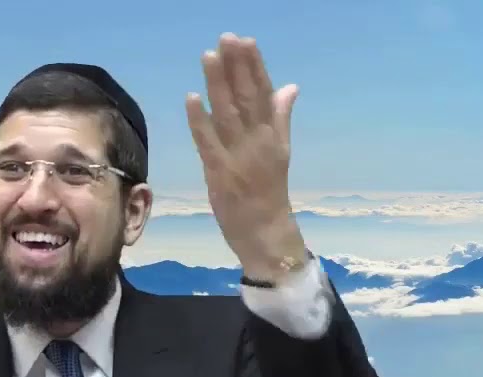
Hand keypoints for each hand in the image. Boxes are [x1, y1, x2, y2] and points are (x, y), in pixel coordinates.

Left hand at [186, 32, 305, 280]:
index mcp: (273, 135)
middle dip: (236, 67)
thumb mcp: (281, 151)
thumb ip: (281, 118)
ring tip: (209, 56)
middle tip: (226, 37)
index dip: (254, 66)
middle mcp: (259, 141)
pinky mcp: (220, 173)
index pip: (264, 93)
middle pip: (246, 98)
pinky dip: (199, 120)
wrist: (267, 233)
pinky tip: (192, 98)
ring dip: (218, 84)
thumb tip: (290, 86)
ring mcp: (239, 157)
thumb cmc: (270, 193)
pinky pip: (208, 143)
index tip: (245, 41)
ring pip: (227, 114)